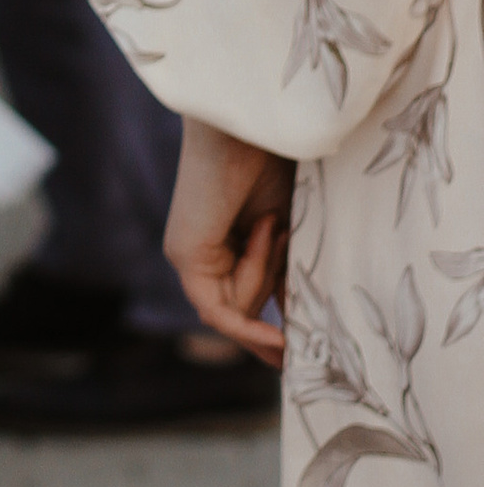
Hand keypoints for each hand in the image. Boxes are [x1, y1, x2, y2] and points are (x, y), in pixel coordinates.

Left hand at [166, 114, 294, 360]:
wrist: (255, 124)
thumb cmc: (277, 162)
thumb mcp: (292, 232)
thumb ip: (290, 277)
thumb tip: (302, 327)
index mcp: (224, 242)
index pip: (247, 301)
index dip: (272, 335)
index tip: (302, 362)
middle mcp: (200, 252)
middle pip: (245, 306)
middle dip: (275, 288)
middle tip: (290, 270)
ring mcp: (188, 254)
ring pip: (237, 306)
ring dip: (267, 273)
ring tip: (273, 221)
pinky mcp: (185, 254)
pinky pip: (217, 309)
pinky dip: (246, 325)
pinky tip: (278, 337)